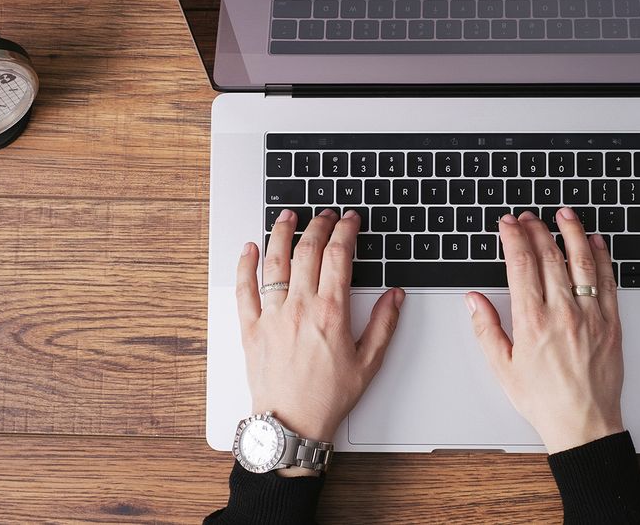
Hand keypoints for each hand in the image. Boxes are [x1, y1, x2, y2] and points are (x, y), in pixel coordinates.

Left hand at [236, 208, 404, 471]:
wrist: (291, 425)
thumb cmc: (327, 397)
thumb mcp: (368, 362)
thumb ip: (384, 323)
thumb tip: (395, 296)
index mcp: (330, 312)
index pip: (338, 256)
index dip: (345, 231)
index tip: (349, 220)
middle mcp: (299, 307)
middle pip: (307, 251)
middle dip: (318, 225)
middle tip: (324, 215)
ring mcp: (272, 315)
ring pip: (273, 262)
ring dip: (281, 234)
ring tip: (287, 217)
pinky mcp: (251, 328)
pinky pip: (244, 289)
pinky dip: (244, 265)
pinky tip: (248, 248)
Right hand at [466, 208, 624, 453]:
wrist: (583, 424)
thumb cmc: (543, 400)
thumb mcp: (502, 367)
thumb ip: (486, 328)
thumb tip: (474, 299)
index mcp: (533, 322)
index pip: (522, 265)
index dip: (514, 237)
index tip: (508, 223)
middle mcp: (563, 313)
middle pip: (550, 256)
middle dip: (537, 229)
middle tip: (528, 216)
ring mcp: (591, 316)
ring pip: (582, 262)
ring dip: (572, 232)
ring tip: (564, 215)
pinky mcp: (612, 324)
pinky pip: (608, 282)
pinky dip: (602, 258)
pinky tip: (595, 243)